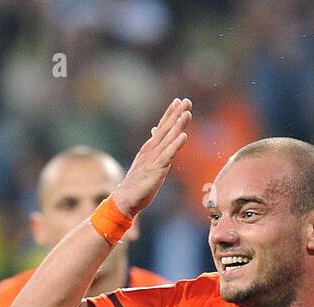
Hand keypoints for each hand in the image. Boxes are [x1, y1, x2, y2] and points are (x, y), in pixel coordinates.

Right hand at [111, 98, 191, 216]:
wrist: (126, 198)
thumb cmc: (137, 182)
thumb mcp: (146, 162)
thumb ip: (153, 148)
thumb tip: (155, 132)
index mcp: (150, 148)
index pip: (161, 127)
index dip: (170, 113)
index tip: (178, 101)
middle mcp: (151, 149)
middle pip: (166, 128)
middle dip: (176, 114)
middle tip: (186, 100)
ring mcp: (154, 158)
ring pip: (168, 138)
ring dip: (178, 125)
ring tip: (187, 113)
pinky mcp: (157, 169)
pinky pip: (168, 155)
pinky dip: (176, 145)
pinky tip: (183, 136)